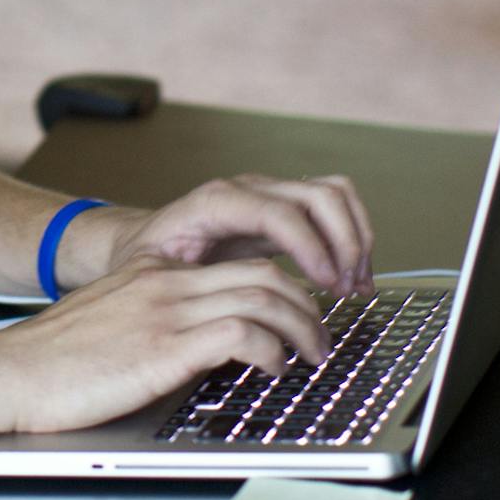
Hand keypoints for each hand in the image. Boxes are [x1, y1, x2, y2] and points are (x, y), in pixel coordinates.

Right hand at [0, 254, 330, 435]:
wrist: (5, 373)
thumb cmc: (49, 365)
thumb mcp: (108, 327)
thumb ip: (151, 325)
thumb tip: (195, 352)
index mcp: (151, 275)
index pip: (238, 264)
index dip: (283, 289)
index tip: (299, 316)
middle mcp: (164, 283)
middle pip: (265, 274)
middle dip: (309, 306)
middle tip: (321, 340)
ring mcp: (166, 311)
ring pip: (266, 297)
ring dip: (304, 329)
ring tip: (313, 357)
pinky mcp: (164, 346)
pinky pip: (243, 333)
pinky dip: (272, 350)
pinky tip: (274, 369)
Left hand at [95, 174, 374, 299]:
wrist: (144, 241)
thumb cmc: (146, 260)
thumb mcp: (154, 271)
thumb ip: (186, 283)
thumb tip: (222, 310)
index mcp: (217, 202)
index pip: (279, 212)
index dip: (310, 246)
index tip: (327, 284)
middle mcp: (250, 189)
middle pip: (319, 196)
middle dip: (343, 243)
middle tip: (346, 289)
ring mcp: (271, 194)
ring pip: (335, 195)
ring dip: (356, 238)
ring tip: (356, 284)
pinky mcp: (286, 209)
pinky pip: (333, 208)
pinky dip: (353, 237)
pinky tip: (351, 276)